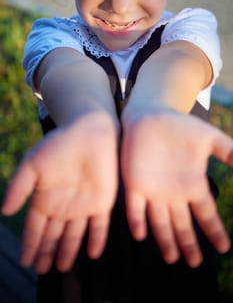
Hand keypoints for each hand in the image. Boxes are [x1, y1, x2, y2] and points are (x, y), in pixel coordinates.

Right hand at [2, 112, 118, 273]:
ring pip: (74, 235)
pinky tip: (92, 253)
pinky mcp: (102, 202)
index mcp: (45, 198)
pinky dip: (96, 239)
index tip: (25, 262)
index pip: (35, 228)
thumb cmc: (59, 145)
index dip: (30, 245)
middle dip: (47, 252)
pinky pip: (99, 225)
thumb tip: (5, 212)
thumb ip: (18, 188)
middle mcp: (63, 205)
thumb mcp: (32, 165)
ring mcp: (83, 205)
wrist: (89, 132)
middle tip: (42, 270)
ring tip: (61, 267)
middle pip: (53, 235)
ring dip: (68, 251)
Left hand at [121, 110, 232, 266]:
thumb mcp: (209, 138)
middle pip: (182, 224)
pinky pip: (135, 206)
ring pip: (160, 222)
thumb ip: (228, 150)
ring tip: (172, 258)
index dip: (214, 231)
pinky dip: (137, 220)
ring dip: (165, 240)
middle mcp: (173, 193)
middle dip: (189, 243)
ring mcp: (153, 190)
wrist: (151, 115)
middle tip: (194, 263)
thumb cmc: (179, 126)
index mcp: (192, 185)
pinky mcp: (134, 183)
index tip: (224, 248)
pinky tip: (141, 235)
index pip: (206, 214)